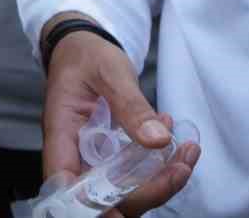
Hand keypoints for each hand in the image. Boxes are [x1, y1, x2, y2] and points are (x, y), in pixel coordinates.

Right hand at [40, 15, 198, 216]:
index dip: (89, 203)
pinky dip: (160, 169)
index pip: (64, 180)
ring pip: (123, 192)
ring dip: (159, 183)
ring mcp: (92, 158)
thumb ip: (131, 105)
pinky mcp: (111, 157)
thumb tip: (158, 140)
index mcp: (61, 132)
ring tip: (187, 153)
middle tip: (181, 168)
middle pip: (101, 197)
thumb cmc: (86, 55)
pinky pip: (134, 177)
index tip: (124, 206)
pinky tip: (178, 147)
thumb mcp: (109, 71)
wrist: (83, 47)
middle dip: (146, 192)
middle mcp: (74, 153)